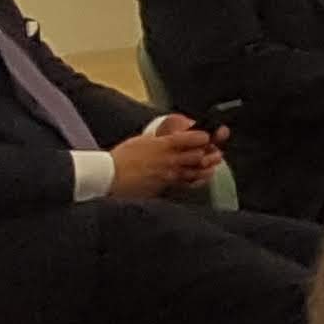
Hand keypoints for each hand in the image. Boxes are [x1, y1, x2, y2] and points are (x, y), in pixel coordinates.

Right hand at [109, 119, 223, 200]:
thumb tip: (171, 136)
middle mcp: (169, 160)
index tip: (207, 135)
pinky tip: (202, 177)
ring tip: (213, 162)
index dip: (204, 136)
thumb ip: (159, 138)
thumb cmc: (122, 158)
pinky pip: (187, 183)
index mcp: (163, 145)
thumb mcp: (142, 140)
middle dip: (209, 152)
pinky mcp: (165, 187)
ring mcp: (168, 175)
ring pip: (196, 171)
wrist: (109, 176)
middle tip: (214, 150)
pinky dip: (197, 179)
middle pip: (199, 155)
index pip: (192, 138)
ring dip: (207, 166)